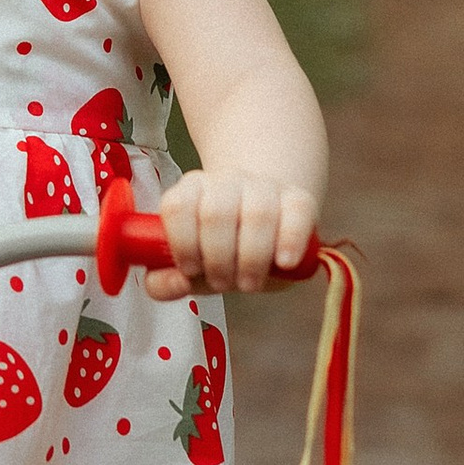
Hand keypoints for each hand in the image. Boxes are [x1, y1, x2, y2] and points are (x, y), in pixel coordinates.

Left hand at [149, 173, 319, 299]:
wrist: (267, 230)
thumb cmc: (223, 251)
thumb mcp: (191, 269)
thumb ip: (165, 282)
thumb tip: (177, 282)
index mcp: (192, 190)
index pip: (178, 205)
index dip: (183, 243)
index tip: (191, 270)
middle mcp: (227, 181)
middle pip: (216, 212)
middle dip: (218, 258)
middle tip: (223, 283)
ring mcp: (265, 187)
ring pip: (257, 212)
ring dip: (251, 257)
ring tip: (248, 283)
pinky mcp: (299, 198)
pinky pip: (297, 210)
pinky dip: (290, 239)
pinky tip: (283, 262)